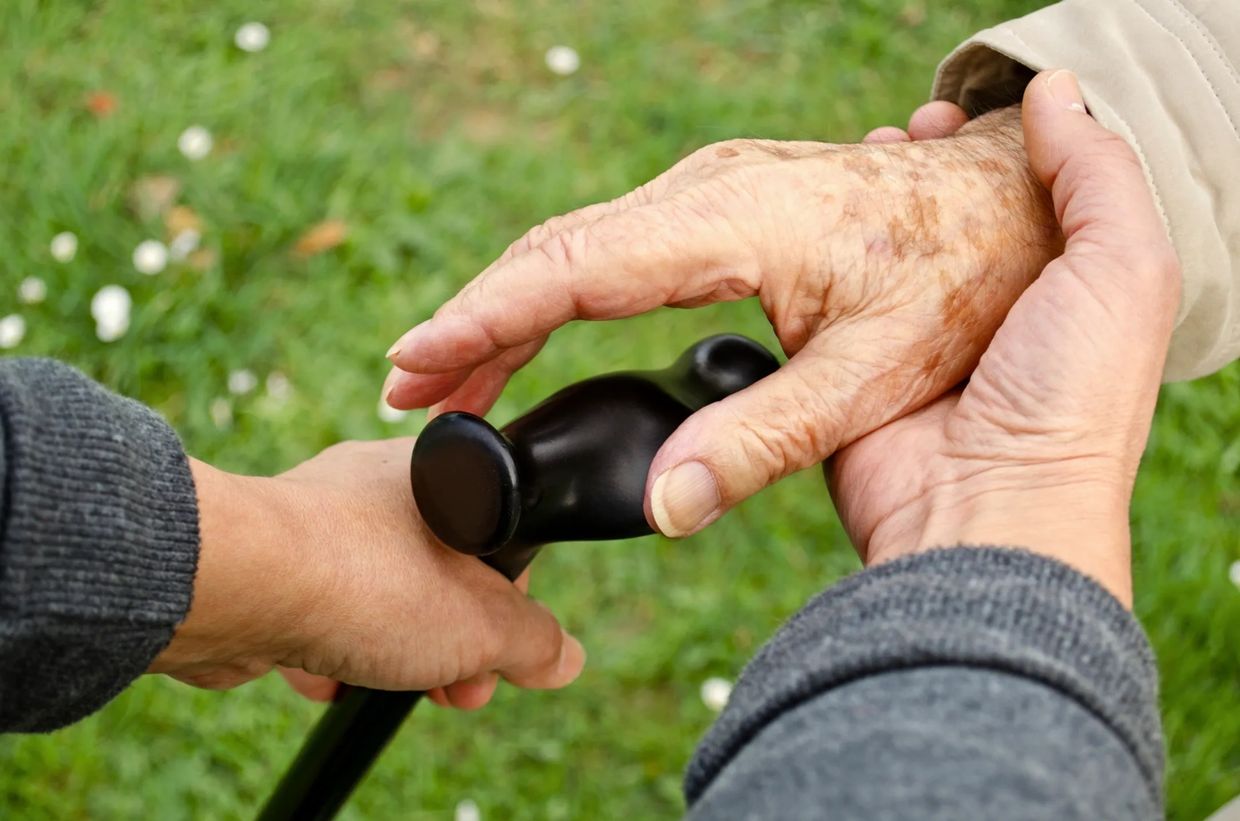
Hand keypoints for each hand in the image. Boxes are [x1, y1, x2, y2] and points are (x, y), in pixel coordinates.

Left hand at [149, 439, 584, 709]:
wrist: (237, 583)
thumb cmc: (365, 578)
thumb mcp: (482, 622)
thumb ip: (532, 641)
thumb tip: (562, 658)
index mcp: (439, 470)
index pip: (496, 537)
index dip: (508, 603)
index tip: (504, 651)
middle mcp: (375, 486)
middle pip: (436, 573)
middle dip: (450, 642)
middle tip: (457, 687)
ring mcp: (316, 522)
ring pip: (375, 598)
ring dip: (390, 652)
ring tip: (387, 685)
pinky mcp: (269, 562)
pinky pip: (317, 612)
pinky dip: (327, 652)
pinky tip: (325, 679)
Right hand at [382, 103, 1058, 539]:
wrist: (1014, 209)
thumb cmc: (962, 283)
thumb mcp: (871, 373)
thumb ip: (762, 440)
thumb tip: (660, 508)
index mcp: (734, 223)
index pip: (572, 270)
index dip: (485, 320)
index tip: (415, 364)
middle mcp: (707, 190)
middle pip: (553, 253)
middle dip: (472, 322)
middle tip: (406, 390)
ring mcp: (711, 187)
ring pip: (574, 244)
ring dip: (505, 307)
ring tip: (446, 374)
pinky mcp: (719, 201)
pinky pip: (612, 243)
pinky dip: (554, 290)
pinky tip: (529, 330)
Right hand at [829, 71, 1180, 605]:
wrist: (986, 512)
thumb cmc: (1070, 398)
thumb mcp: (1122, 269)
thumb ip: (1097, 176)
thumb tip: (1052, 93)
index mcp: (1050, 290)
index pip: (1013, 198)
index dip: (981, 150)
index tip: (946, 118)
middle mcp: (979, 317)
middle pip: (937, 223)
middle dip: (912, 173)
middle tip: (893, 135)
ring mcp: (907, 351)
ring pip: (875, 262)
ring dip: (859, 211)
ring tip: (851, 162)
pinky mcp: (844, 382)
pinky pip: (820, 317)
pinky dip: (811, 274)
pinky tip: (807, 235)